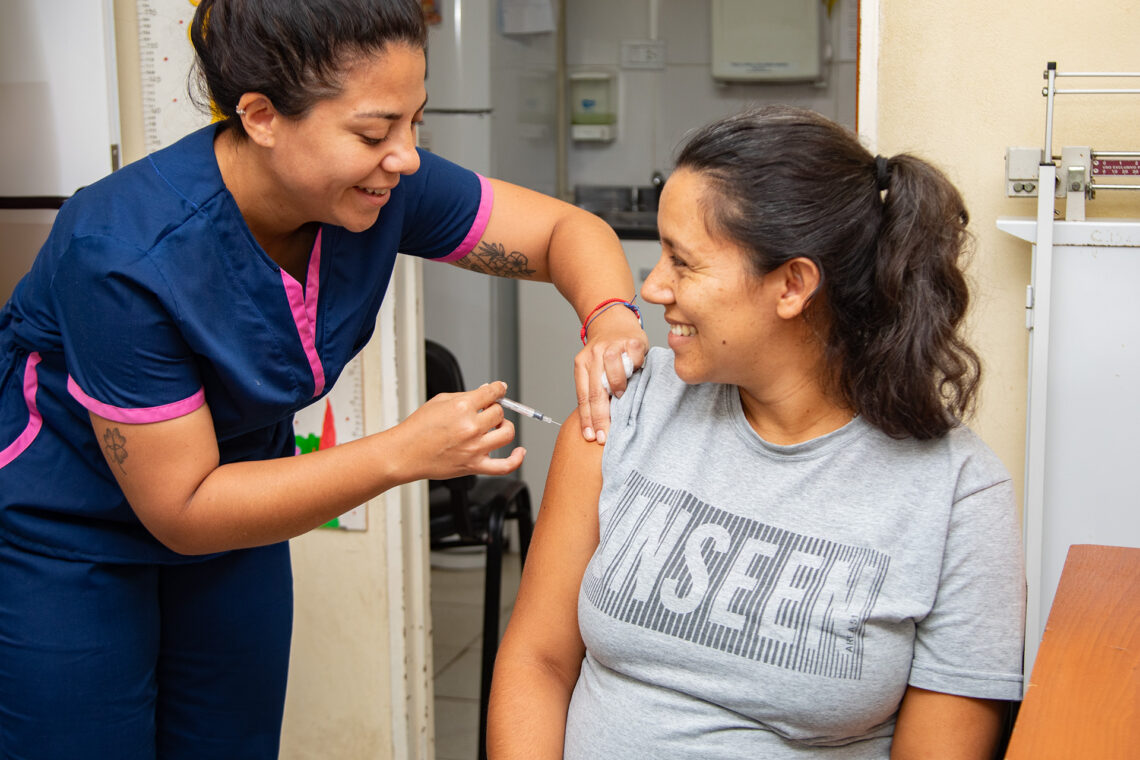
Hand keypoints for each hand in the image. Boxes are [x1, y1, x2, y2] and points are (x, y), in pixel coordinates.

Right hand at [401, 382, 525, 479]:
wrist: (405, 453)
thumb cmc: (417, 429)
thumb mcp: (439, 401)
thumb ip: (465, 396)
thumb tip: (486, 392)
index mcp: (462, 407)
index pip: (492, 393)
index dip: (499, 389)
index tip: (500, 389)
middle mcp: (470, 427)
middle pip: (499, 412)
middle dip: (494, 409)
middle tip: (485, 411)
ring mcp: (474, 448)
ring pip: (507, 433)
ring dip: (504, 427)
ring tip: (494, 427)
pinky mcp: (474, 465)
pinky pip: (505, 466)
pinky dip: (516, 459)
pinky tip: (520, 452)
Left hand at [573, 308, 647, 443]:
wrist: (614, 320)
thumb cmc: (606, 350)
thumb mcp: (593, 367)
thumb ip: (594, 387)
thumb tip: (596, 421)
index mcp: (582, 364)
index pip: (583, 397)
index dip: (587, 419)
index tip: (591, 436)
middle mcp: (594, 355)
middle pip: (596, 392)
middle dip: (600, 418)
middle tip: (605, 436)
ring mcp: (612, 346)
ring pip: (613, 375)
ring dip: (617, 389)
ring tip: (621, 396)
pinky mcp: (631, 341)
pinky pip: (633, 361)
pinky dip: (635, 368)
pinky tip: (636, 371)